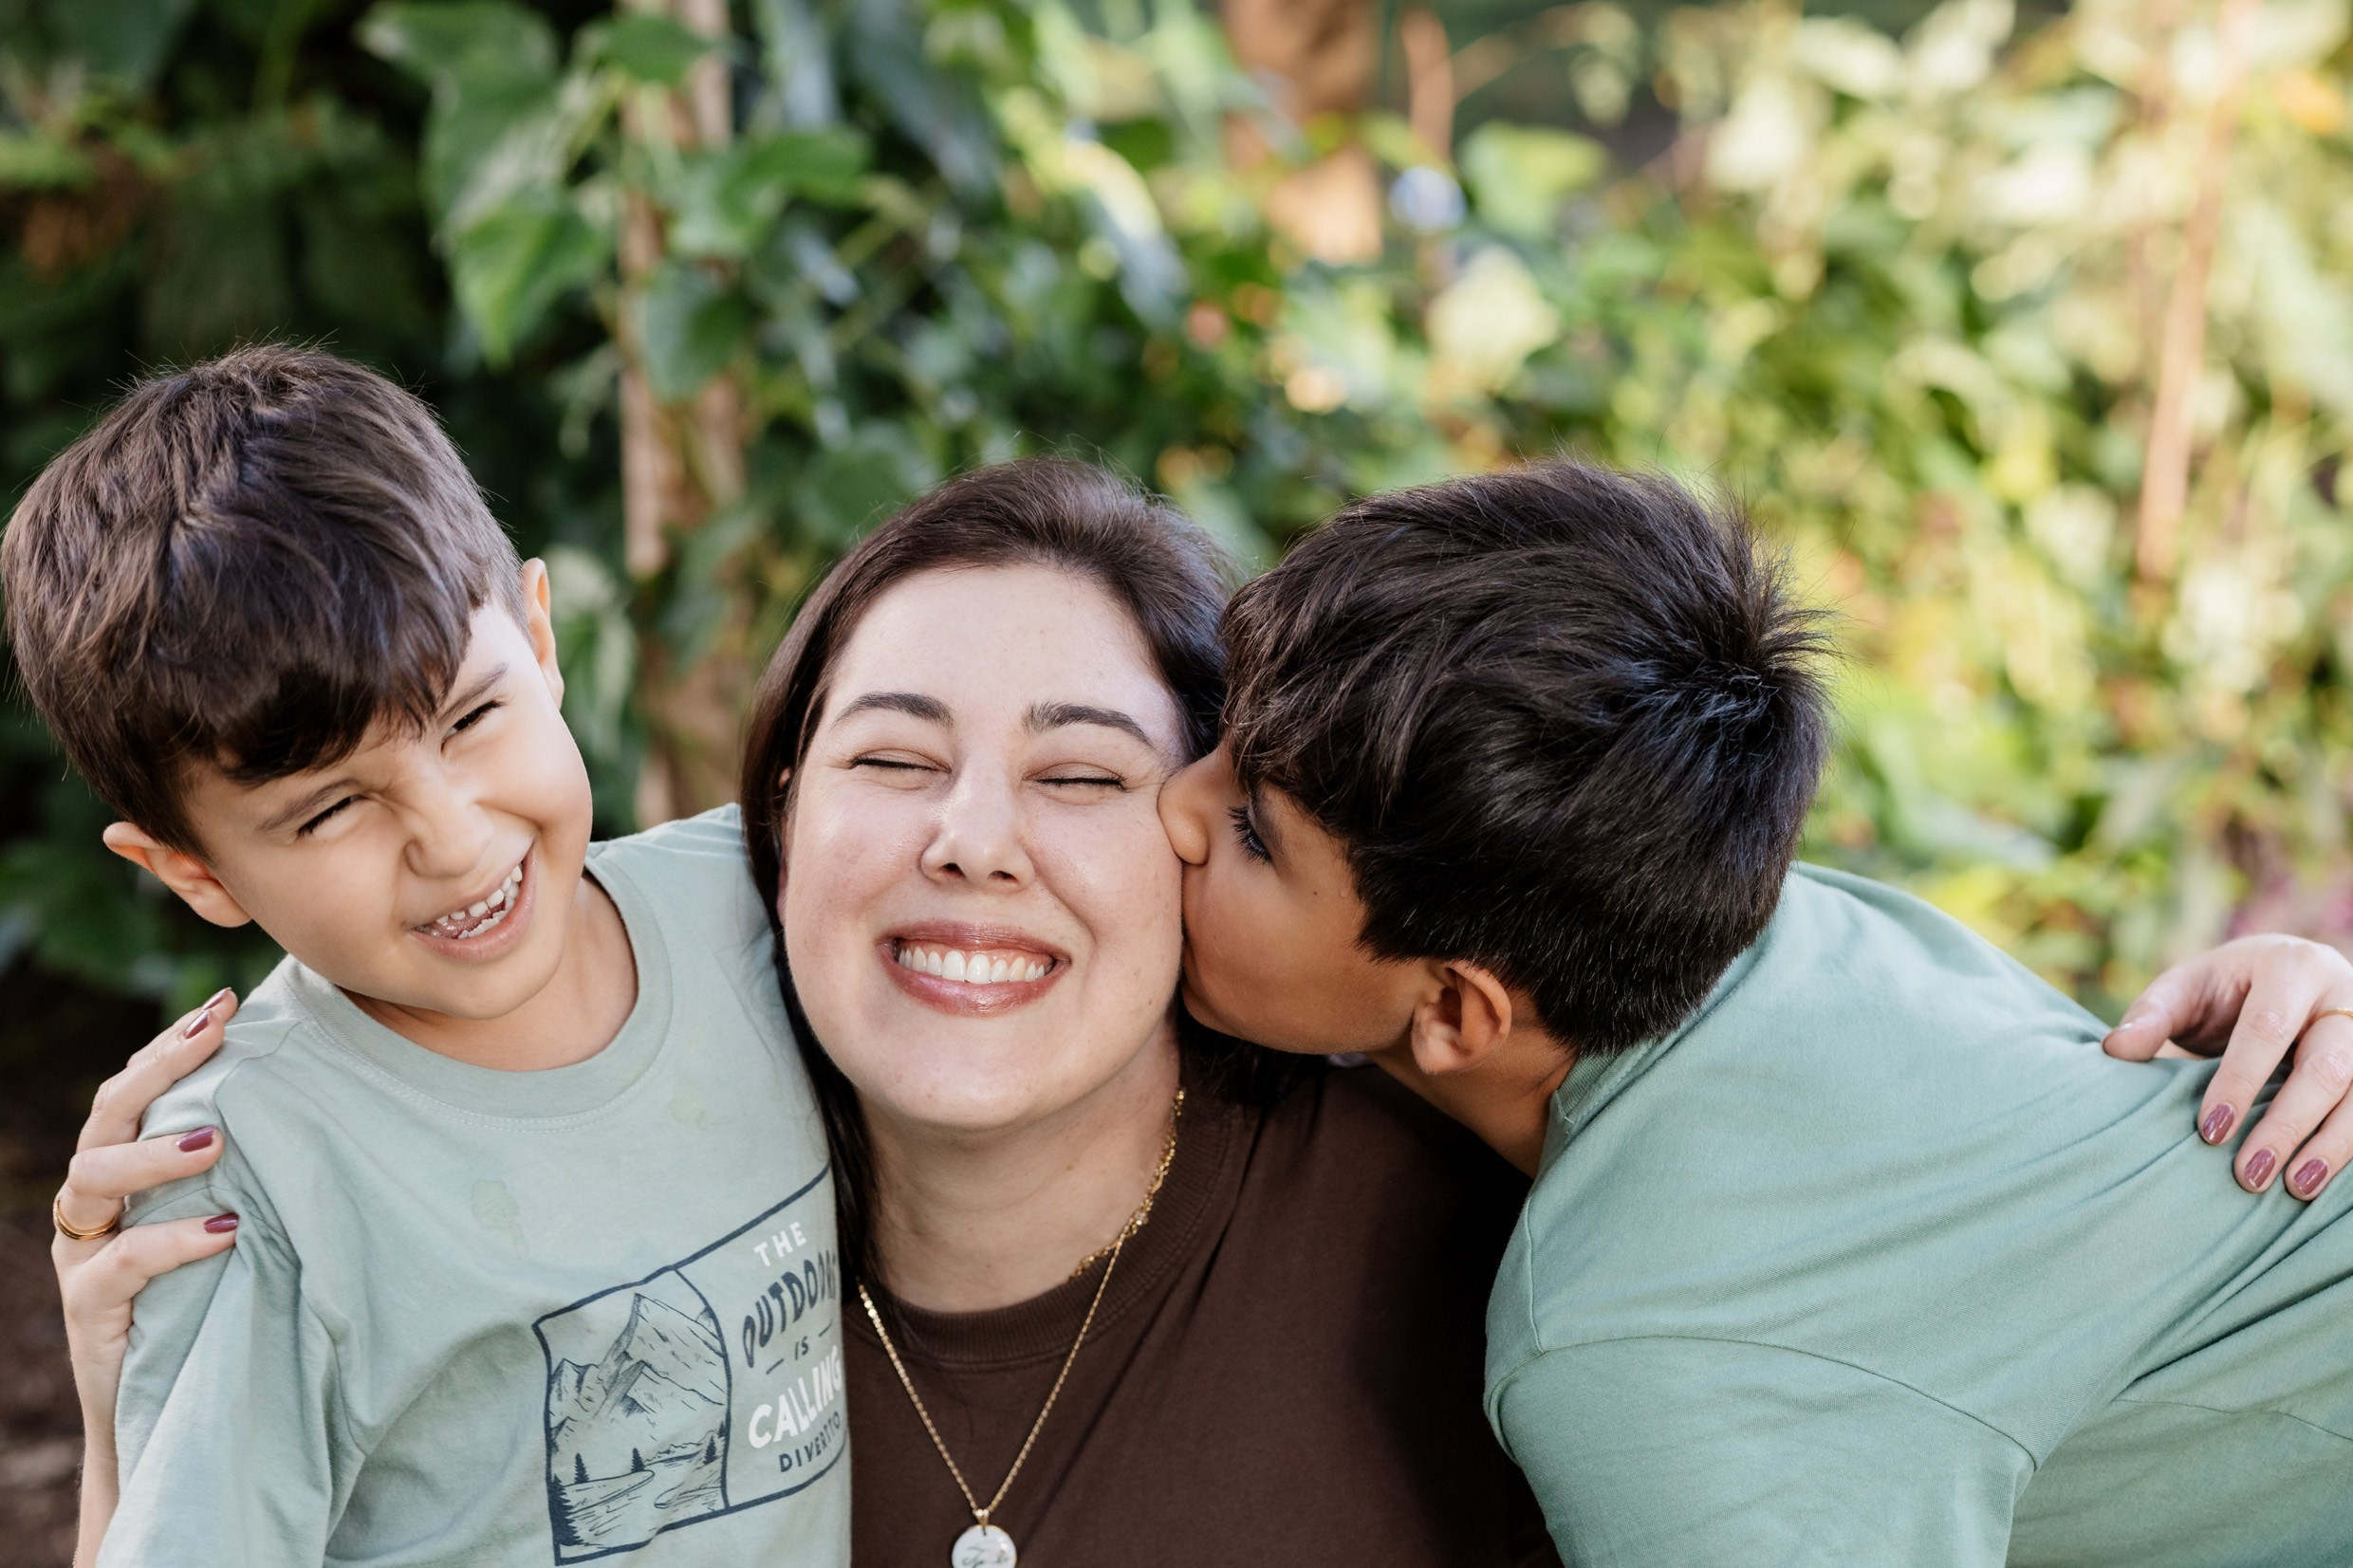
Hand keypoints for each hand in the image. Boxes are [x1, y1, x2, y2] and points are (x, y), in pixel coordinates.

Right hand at [52, 987, 243, 1556]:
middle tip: (213, 1033)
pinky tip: (222, 1228)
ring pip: (92, 1179)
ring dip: (155, 1153)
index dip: (174, 1044)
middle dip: (157, 1067)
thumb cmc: (217, 1304)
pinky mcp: (89, 1311)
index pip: (137, 1090)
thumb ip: (258, 1174)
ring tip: (217, 1140)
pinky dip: (169, 1241)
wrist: (170, 1417)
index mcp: (128, 1174)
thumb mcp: (239, 1228)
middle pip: (107, 1115)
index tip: (226, 1001)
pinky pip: (119, 1264)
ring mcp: (83, 1255)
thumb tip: (340, 1104)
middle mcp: (95, 1205)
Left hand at [2103, 936, 2352, 1199]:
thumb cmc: (2225, 989)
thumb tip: (2116, 1049)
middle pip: (2326, 1068)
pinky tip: (2321, 1180)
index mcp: (2291, 966)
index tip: (2210, 1132)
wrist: (2285, 980)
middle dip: (2287, 1126)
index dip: (2239, 1082)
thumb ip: (2152, 1014)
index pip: (2267, 1028)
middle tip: (2248, 1175)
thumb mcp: (2185, 989)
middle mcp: (2343, 994)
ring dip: (2331, 1148)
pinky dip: (2348, 1147)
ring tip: (2295, 1190)